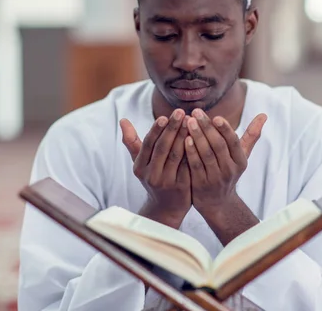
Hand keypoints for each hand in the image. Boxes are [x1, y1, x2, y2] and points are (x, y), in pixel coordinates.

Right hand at [120, 109, 190, 228]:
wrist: (166, 208)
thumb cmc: (154, 178)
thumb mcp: (140, 163)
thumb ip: (132, 142)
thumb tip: (122, 120)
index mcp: (140, 167)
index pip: (148, 145)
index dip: (156, 130)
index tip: (164, 116)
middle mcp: (152, 175)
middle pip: (163, 148)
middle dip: (172, 128)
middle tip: (181, 112)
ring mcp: (167, 182)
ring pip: (176, 155)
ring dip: (184, 136)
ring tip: (191, 121)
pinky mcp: (182, 186)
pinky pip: (188, 165)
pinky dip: (193, 151)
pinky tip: (199, 138)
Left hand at [185, 109, 266, 213]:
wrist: (217, 202)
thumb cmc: (229, 171)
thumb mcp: (242, 156)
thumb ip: (251, 135)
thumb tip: (264, 115)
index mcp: (240, 161)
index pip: (234, 142)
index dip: (225, 129)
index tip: (216, 117)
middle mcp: (230, 170)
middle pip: (218, 146)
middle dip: (207, 127)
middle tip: (196, 112)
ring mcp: (215, 178)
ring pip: (206, 154)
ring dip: (197, 136)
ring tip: (189, 121)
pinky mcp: (201, 184)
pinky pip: (195, 165)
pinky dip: (190, 152)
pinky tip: (184, 139)